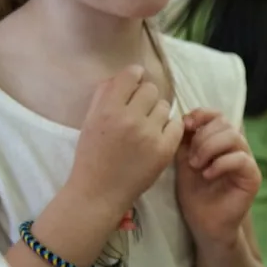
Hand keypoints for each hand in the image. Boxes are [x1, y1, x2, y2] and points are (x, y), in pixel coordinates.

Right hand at [68, 66, 183, 218]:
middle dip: (145, 97)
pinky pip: (176, 125)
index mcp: (107, 110)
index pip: (131, 75)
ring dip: (157, 113)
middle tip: (139, 110)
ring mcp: (149, 134)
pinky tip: (157, 136)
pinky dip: (168, 128)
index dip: (134, 77)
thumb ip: (104, 95)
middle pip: (151, 89)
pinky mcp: (164, 149)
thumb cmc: (91, 156)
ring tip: (146, 127)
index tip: (134, 84)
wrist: (99, 192)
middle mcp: (129, 119)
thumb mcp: (90, 121)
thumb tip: (124, 76)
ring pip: (164, 106)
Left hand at [175, 109, 260, 248]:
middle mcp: (237, 148)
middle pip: (225, 123)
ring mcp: (247, 161)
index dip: (202, 115)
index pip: (217, 116)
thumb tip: (182, 120)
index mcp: (221, 142)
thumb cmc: (195, 195)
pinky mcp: (253, 177)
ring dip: (210, 148)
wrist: (205, 224)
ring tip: (197, 166)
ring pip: (234, 138)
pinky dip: (221, 164)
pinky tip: (208, 175)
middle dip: (203, 136)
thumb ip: (185, 142)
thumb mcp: (184, 163)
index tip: (185, 125)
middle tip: (191, 158)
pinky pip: (241, 159)